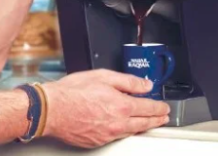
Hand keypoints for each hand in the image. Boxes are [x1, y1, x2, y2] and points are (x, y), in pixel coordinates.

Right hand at [42, 70, 170, 148]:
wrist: (52, 109)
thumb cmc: (72, 92)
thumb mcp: (103, 76)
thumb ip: (128, 81)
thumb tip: (145, 84)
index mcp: (121, 105)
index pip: (148, 108)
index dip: (159, 107)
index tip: (165, 107)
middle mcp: (117, 123)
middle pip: (144, 123)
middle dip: (156, 119)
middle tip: (163, 117)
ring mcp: (108, 135)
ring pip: (131, 132)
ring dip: (143, 126)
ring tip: (148, 122)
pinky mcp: (98, 141)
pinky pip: (117, 137)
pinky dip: (125, 131)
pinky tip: (125, 127)